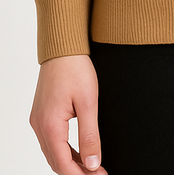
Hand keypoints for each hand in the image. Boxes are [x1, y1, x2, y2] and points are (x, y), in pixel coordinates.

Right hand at [29, 54, 107, 173]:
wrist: (63, 48)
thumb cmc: (76, 70)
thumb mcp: (89, 103)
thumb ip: (90, 135)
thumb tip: (92, 163)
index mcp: (50, 126)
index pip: (63, 164)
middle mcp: (39, 126)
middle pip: (56, 161)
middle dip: (76, 172)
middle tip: (98, 173)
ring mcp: (38, 120)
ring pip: (52, 152)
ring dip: (70, 162)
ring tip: (91, 165)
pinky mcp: (41, 114)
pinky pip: (51, 140)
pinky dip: (64, 149)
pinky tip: (78, 151)